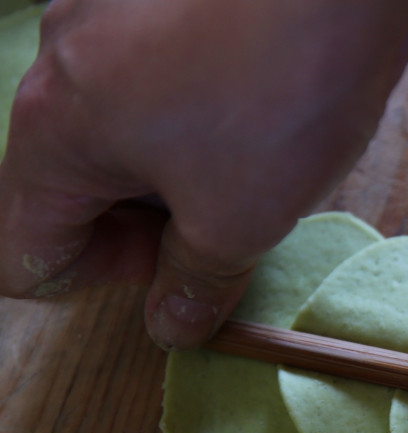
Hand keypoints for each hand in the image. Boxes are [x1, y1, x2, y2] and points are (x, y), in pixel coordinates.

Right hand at [0, 0, 407, 348]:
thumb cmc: (281, 95)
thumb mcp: (239, 220)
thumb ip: (194, 280)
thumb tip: (172, 324)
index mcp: (53, 129)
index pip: (24, 247)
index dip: (103, 279)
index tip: (180, 262)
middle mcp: (61, 63)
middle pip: (73, 185)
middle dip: (146, 223)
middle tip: (229, 220)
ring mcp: (108, 17)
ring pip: (122, 131)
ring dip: (180, 171)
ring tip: (260, 163)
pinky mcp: (163, 0)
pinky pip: (159, 82)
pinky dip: (201, 116)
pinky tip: (267, 112)